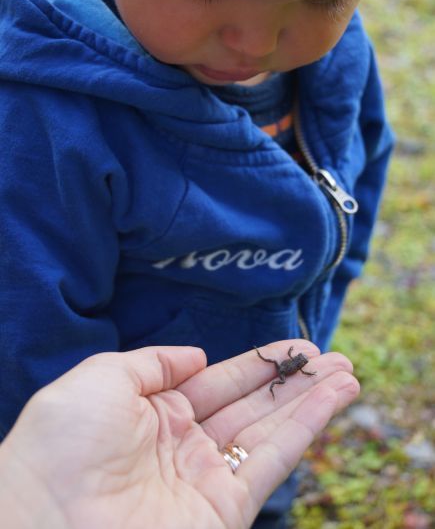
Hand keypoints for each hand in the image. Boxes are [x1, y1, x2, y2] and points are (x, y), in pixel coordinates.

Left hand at [0, 341, 358, 528]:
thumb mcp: (101, 379)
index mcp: (153, 415)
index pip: (217, 383)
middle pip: (251, 406)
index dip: (256, 365)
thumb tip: (197, 356)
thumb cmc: (61, 442)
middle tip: (330, 355)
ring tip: (346, 371)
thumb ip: (153, 362)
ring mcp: (206, 479)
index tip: (291, 347)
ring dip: (311, 400)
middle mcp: (184, 446)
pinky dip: (308, 427)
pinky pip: (275, 460)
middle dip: (292, 381)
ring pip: (270, 430)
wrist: (46, 518)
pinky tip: (334, 398)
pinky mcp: (225, 510)